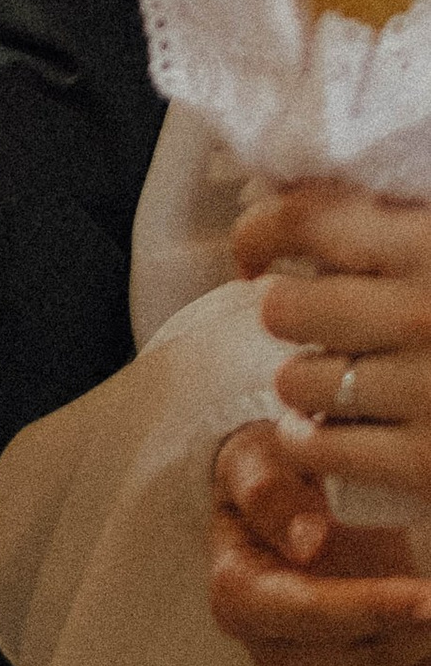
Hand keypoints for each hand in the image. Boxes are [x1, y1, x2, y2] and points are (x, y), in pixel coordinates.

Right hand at [209, 418, 430, 665]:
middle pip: (353, 650)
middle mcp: (270, 640)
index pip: (306, 609)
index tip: (423, 598)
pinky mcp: (353, 664)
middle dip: (411, 630)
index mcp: (237, 592)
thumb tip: (308, 543)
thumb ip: (269, 495)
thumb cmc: (261, 473)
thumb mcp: (250, 462)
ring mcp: (313, 659)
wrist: (271, 496)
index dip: (367, 608)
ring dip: (426, 643)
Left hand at [235, 178, 430, 499]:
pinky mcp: (430, 463)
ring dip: (304, 380)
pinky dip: (311, 441)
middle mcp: (423, 312)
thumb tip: (325, 203)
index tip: (252, 255)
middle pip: (288, 306)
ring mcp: (426, 390)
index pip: (306, 219)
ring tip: (329, 380)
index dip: (260, 232)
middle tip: (313, 323)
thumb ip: (408, 224)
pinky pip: (324, 447)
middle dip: (293, 314)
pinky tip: (319, 432)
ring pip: (299, 379)